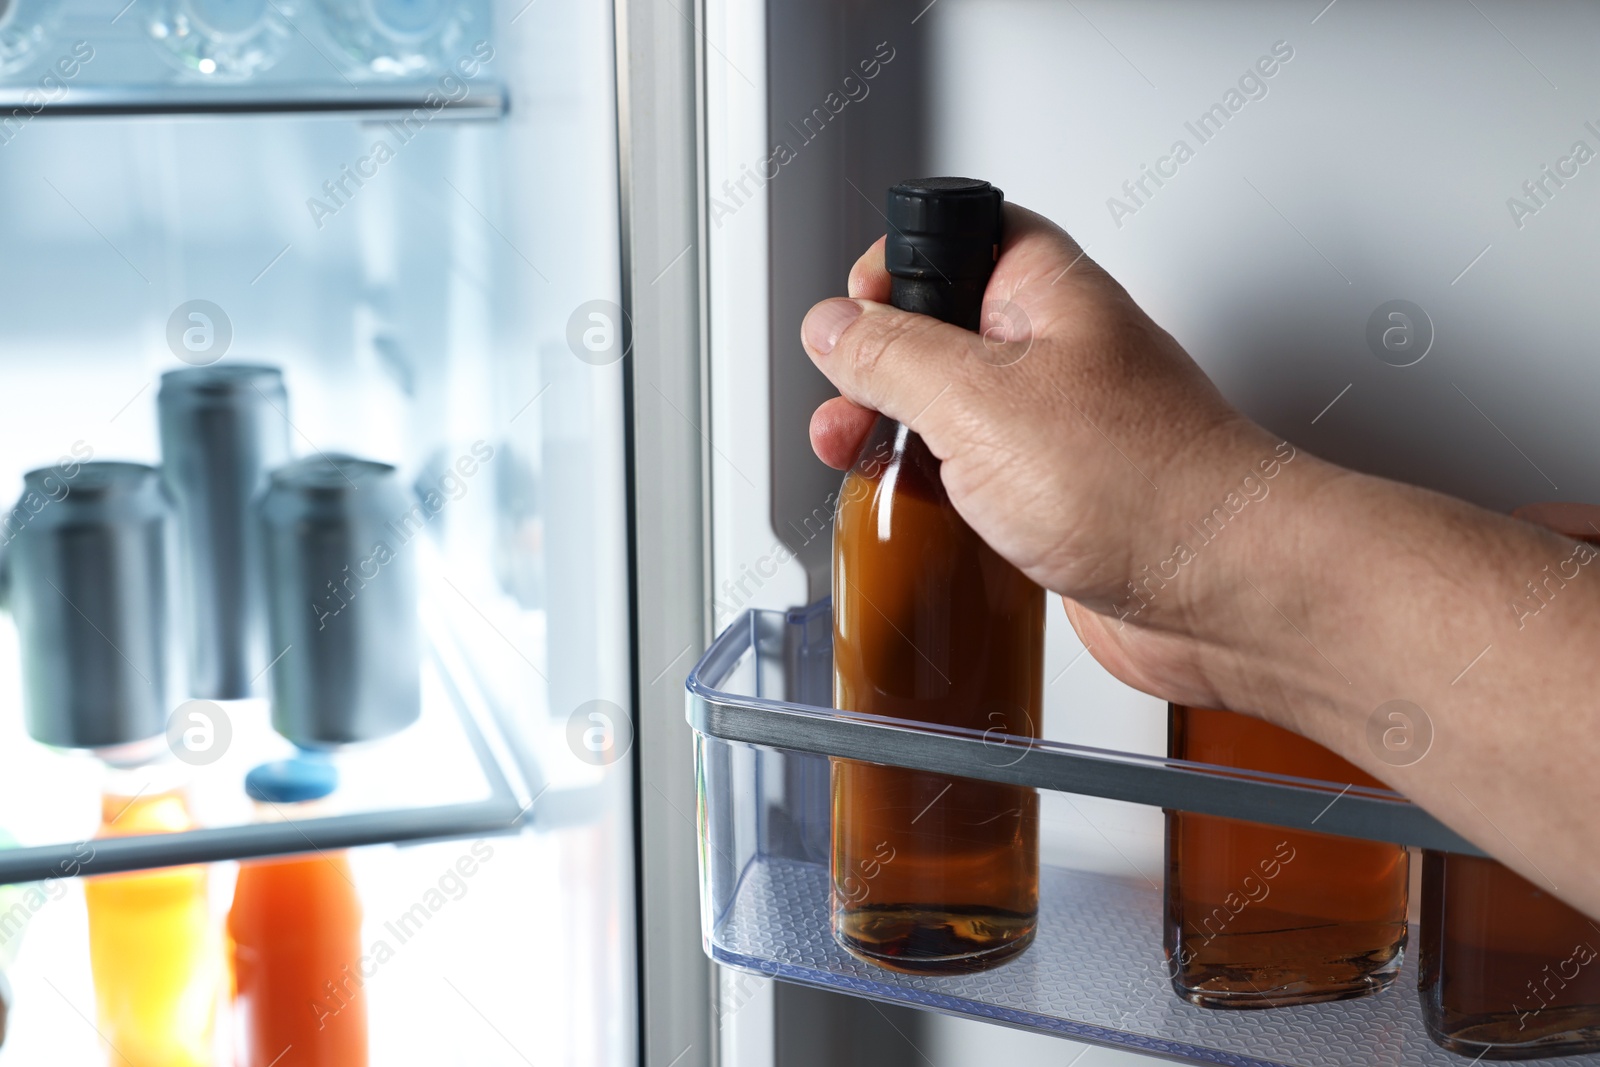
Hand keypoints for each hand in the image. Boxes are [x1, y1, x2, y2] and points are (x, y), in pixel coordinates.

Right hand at [801, 203, 1312, 706]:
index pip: (960, 232)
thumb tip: (833, 326)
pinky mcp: (1054, 500)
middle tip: (848, 402)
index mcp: (1049, 292)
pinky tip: (913, 513)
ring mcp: (1056, 430)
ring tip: (858, 460)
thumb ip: (892, 354)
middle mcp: (1056, 353)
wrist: (1223, 590)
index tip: (857, 312)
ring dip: (895, 435)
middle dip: (876, 366)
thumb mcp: (979, 400)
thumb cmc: (1146, 484)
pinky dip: (934, 494)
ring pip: (951, 413)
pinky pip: (974, 482)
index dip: (898, 264)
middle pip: (940, 331)